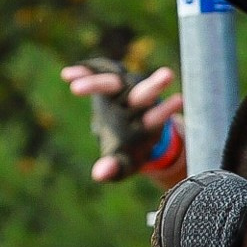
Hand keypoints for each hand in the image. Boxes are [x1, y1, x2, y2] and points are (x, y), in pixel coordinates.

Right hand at [61, 62, 186, 186]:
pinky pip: (97, 72)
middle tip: (166, 75)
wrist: (127, 131)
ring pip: (116, 79)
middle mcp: (139, 103)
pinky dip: (84, 72)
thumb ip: (113, 168)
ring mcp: (125, 87)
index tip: (180, 100)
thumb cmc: (128, 151)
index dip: (165, 111)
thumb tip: (98, 174)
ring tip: (74, 84)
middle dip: (152, 86)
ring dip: (98, 78)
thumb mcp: (123, 164)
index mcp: (148, 125)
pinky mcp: (112, 79)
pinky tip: (66, 75)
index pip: (156, 119)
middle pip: (144, 94)